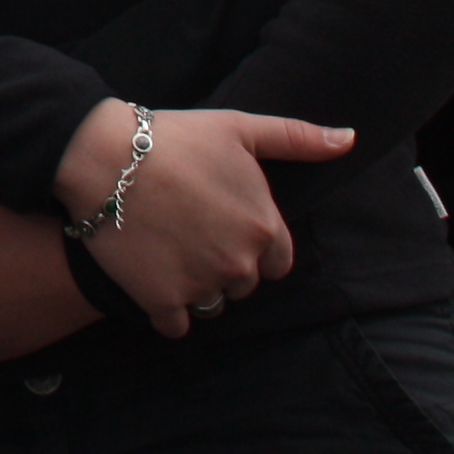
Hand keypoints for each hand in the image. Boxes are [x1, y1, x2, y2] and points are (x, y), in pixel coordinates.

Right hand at [54, 101, 352, 334]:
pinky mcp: (162, 301)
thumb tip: (350, 138)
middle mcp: (240, 263)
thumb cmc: (174, 137)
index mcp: (264, 227)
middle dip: (221, 263)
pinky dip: (165, 308)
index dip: (250, 243)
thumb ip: (299, 138)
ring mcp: (201, 285)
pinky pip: (176, 324)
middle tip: (187, 230)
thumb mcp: (240, 128)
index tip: (220, 222)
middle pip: (242, 283)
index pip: (276, 261)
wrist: (103, 156)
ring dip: (195, 286)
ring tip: (167, 250)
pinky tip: (150, 274)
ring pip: (212, 304)